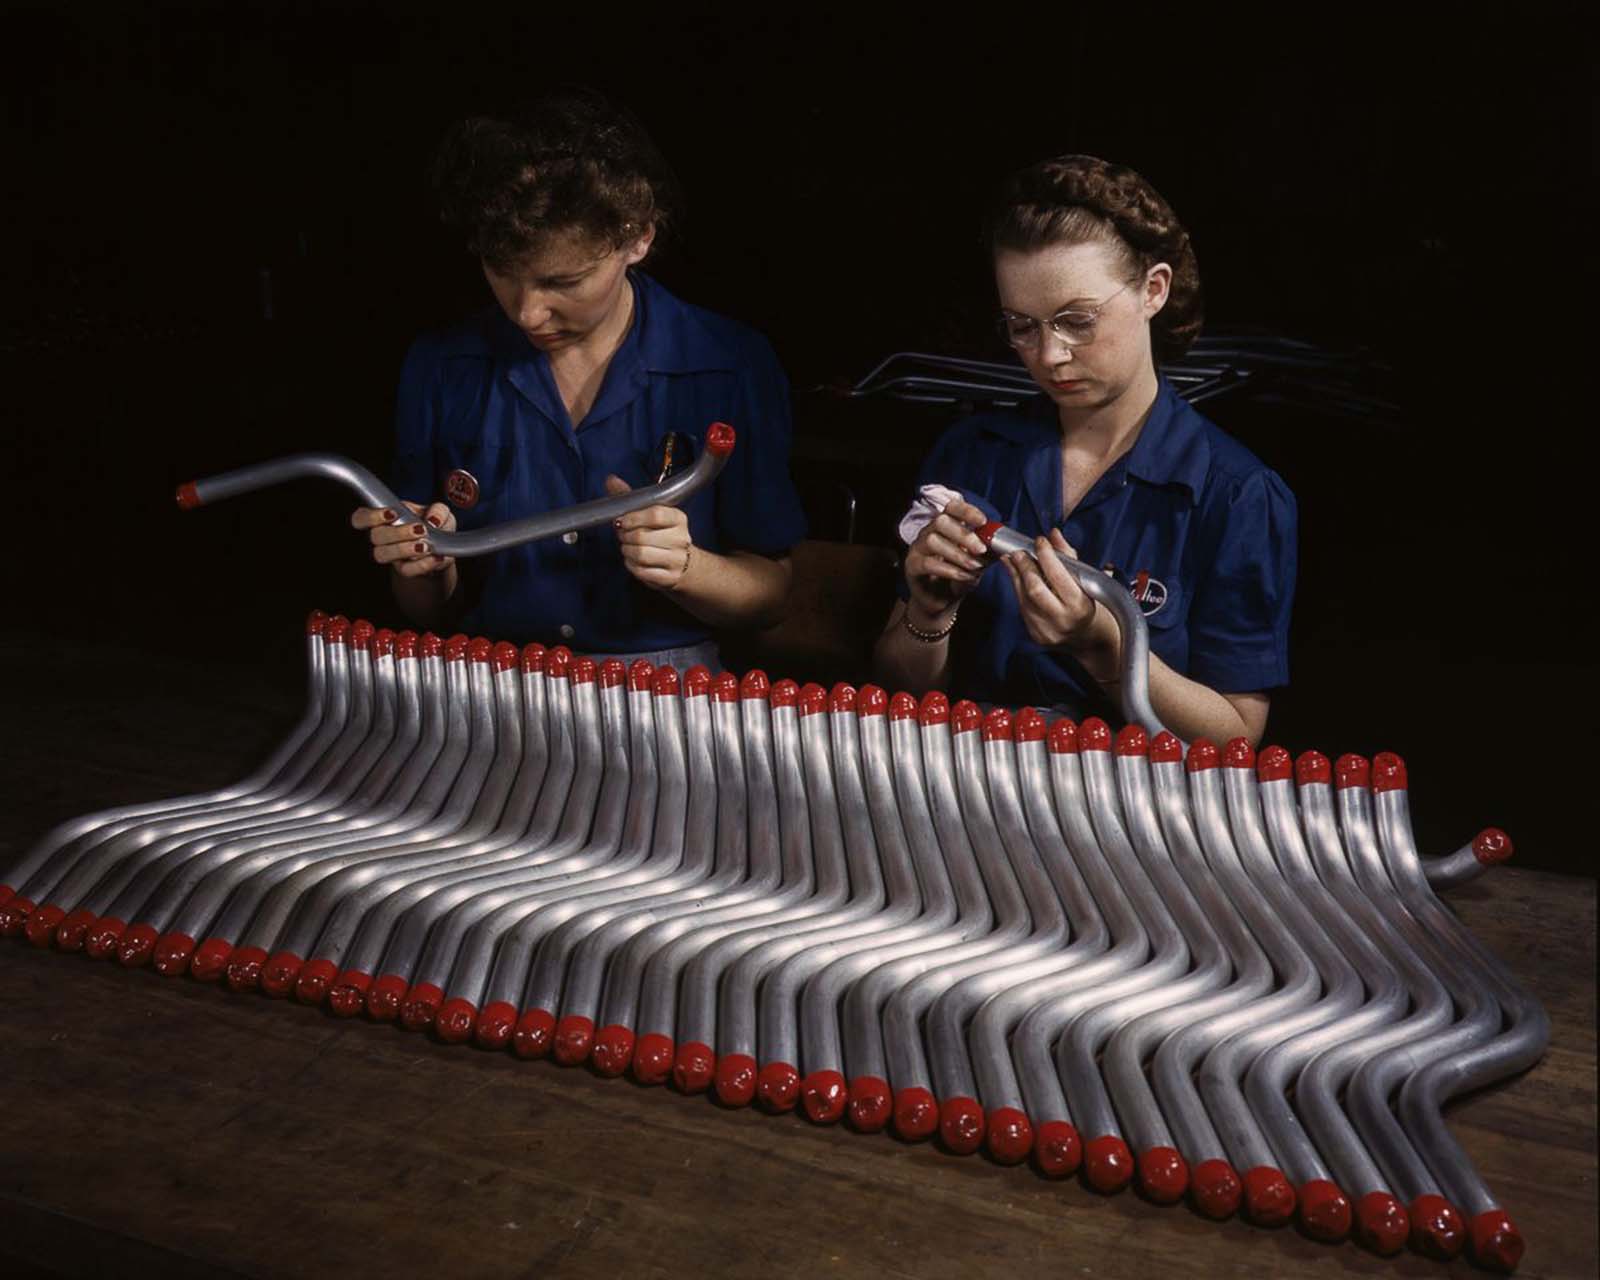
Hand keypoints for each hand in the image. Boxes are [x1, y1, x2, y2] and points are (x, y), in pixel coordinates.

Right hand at [350, 500, 456, 577]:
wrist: (444, 552)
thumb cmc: (436, 527)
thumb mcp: (442, 514)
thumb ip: (438, 511)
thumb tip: (433, 520)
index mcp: (386, 518)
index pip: (362, 517)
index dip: (371, 516)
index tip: (392, 514)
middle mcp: (383, 537)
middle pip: (375, 536)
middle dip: (397, 532)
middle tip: (420, 529)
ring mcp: (391, 555)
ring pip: (382, 554)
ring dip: (404, 549)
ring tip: (425, 546)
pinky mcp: (403, 569)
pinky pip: (406, 570)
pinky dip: (422, 564)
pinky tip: (435, 557)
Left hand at [605, 475, 692, 589]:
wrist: (683, 564)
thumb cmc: (660, 534)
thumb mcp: (648, 512)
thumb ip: (630, 497)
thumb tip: (611, 479)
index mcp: (678, 518)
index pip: (656, 514)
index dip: (634, 518)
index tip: (622, 521)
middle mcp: (681, 538)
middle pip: (643, 537)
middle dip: (626, 537)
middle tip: (624, 536)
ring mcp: (677, 559)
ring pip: (641, 555)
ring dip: (627, 551)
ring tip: (628, 548)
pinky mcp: (670, 577)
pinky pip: (642, 572)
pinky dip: (631, 566)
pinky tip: (633, 561)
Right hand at [904, 496, 988, 622]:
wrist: (941, 603)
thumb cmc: (957, 579)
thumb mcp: (977, 564)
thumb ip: (986, 554)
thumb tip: (1001, 545)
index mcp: (945, 527)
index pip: (952, 509)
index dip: (967, 511)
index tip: (983, 521)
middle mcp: (928, 533)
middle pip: (941, 521)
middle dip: (963, 534)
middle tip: (981, 549)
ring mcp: (917, 549)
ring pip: (933, 541)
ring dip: (957, 554)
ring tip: (974, 567)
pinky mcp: (912, 566)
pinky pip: (928, 563)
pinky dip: (949, 569)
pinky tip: (963, 576)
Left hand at [1001, 529, 1113, 665]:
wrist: (1086, 636)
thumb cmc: (1086, 603)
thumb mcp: (1085, 580)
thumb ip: (1068, 556)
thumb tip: (1054, 534)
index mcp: (1080, 605)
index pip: (1058, 576)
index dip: (1046, 556)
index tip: (1040, 541)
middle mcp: (1063, 620)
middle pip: (1035, 589)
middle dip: (1024, 566)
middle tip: (1018, 551)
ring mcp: (1047, 630)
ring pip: (1024, 598)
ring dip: (1016, 576)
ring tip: (1012, 559)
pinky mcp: (1035, 635)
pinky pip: (1022, 607)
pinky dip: (1017, 589)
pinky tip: (1015, 576)